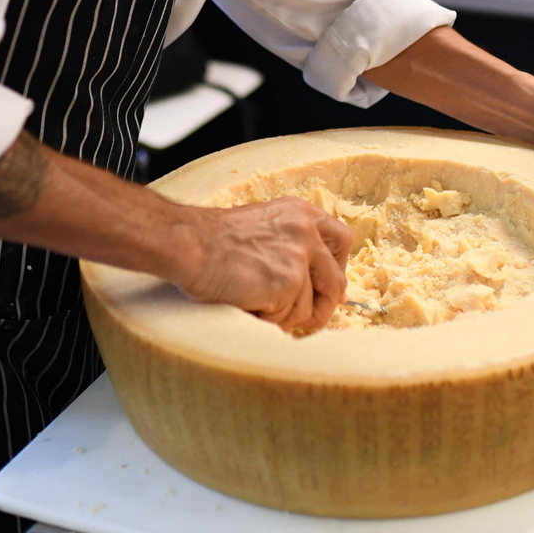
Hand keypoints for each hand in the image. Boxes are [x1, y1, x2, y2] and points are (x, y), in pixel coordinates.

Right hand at [175, 197, 352, 333]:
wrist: (191, 244)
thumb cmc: (214, 238)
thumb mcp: (263, 224)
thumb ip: (291, 242)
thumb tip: (312, 278)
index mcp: (301, 213)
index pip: (342, 239)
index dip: (338, 267)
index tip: (331, 285)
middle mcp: (306, 232)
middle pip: (335, 281)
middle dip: (324, 305)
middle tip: (310, 318)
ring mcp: (299, 259)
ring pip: (309, 307)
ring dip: (285, 314)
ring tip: (258, 303)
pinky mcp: (287, 284)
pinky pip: (289, 318)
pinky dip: (270, 319)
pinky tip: (250, 305)